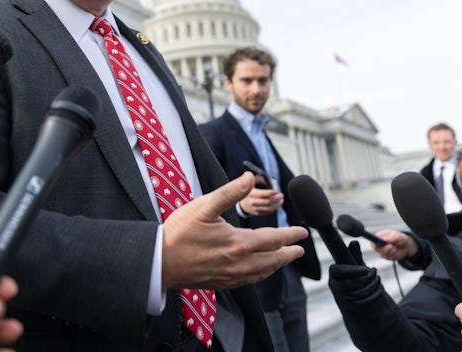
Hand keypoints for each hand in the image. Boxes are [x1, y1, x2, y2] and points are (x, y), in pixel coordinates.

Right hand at [161, 172, 307, 289]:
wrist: (159, 261)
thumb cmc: (179, 233)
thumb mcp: (204, 206)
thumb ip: (229, 192)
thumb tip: (249, 177)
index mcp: (239, 243)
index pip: (273, 239)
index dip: (290, 235)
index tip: (302, 232)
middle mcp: (239, 263)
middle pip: (272, 259)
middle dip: (288, 253)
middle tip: (299, 249)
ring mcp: (230, 276)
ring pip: (262, 272)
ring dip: (276, 265)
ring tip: (283, 259)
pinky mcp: (221, 283)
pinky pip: (249, 281)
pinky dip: (260, 275)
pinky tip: (258, 272)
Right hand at [238, 184, 283, 215]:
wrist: (241, 201)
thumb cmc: (249, 189)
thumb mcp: (251, 181)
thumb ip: (260, 179)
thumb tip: (268, 180)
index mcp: (250, 193)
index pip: (262, 194)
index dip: (270, 193)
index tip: (276, 191)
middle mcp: (252, 202)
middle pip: (267, 202)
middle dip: (276, 198)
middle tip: (281, 195)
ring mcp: (254, 208)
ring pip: (269, 208)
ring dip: (277, 204)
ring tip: (281, 200)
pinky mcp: (257, 213)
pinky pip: (267, 212)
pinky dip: (274, 208)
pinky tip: (277, 204)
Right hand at [371, 229, 417, 260]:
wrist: (405, 247)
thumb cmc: (400, 239)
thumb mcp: (398, 236)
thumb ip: (392, 237)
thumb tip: (384, 238)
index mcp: (380, 236)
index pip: (373, 239)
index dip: (375, 242)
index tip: (381, 243)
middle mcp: (379, 243)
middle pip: (376, 248)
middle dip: (385, 248)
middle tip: (391, 246)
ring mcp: (382, 250)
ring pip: (382, 254)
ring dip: (390, 252)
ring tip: (395, 248)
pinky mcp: (385, 256)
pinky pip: (387, 258)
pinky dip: (392, 255)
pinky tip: (395, 251)